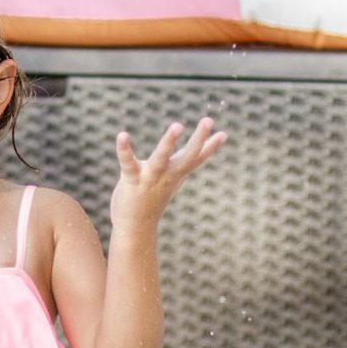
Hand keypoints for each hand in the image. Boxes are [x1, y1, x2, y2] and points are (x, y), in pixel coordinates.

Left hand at [111, 117, 225, 231]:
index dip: (210, 147)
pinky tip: (122, 134)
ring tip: (178, 126)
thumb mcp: (172, 182)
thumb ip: (183, 167)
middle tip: (208, 120)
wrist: (135, 227)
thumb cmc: (152, 200)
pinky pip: (128, 162)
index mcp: (176, 174)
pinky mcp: (131, 180)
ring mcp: (150, 178)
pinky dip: (124, 149)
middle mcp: (167, 176)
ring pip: (161, 158)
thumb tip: (196, 155)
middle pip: (187, 156)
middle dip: (199, 138)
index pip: (197, 159)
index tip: (224, 133)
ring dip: (169, 142)